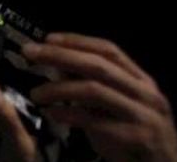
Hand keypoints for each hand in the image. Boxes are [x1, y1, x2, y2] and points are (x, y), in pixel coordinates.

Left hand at [24, 33, 176, 161]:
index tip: (48, 38)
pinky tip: (51, 114)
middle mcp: (146, 93)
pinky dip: (69, 115)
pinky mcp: (138, 137)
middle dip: (61, 56)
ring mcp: (144, 115)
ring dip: (59, 89)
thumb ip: (91, 86)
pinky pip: (96, 121)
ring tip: (35, 93)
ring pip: (95, 91)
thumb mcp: (114, 107)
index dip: (78, 41)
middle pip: (99, 66)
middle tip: (30, 54)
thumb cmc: (134, 137)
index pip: (109, 50)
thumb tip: (57, 65)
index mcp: (142, 80)